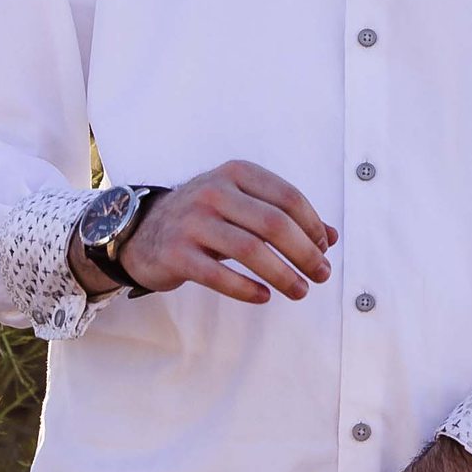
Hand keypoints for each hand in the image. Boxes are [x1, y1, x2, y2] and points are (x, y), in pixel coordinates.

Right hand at [84, 159, 332, 306]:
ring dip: (282, 274)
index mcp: (235, 174)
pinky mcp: (176, 253)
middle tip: (321, 275)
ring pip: (250, 250)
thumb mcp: (242, 206)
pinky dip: (247, 289)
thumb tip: (330, 239)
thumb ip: (284, 217)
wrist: (141, 230)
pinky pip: (218, 275)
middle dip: (304, 253)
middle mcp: (213, 192)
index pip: (287, 198)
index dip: (312, 226)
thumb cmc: (203, 218)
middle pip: (273, 224)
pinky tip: (264, 296)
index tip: (324, 250)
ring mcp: (192, 222)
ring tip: (299, 291)